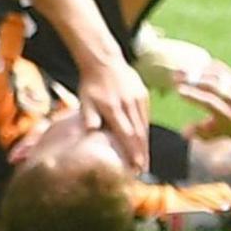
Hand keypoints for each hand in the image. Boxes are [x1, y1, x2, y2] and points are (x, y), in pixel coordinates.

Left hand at [72, 54, 154, 171]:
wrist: (104, 60)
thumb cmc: (91, 83)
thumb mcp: (85, 99)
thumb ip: (89, 116)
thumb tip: (91, 131)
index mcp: (113, 108)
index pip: (126, 134)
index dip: (132, 151)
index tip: (137, 166)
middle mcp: (128, 105)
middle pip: (139, 134)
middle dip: (142, 153)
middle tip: (144, 170)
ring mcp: (138, 100)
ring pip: (144, 126)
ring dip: (145, 144)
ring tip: (145, 159)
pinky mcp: (143, 95)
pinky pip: (146, 116)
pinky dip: (146, 130)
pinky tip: (145, 140)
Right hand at [173, 61, 230, 142]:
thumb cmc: (222, 129)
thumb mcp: (210, 135)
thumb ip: (196, 132)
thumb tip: (183, 132)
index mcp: (227, 114)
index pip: (210, 101)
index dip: (194, 95)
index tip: (178, 90)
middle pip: (213, 85)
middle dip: (193, 80)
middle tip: (175, 77)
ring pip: (216, 74)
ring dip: (197, 71)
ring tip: (180, 71)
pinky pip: (220, 68)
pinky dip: (205, 66)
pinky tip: (191, 66)